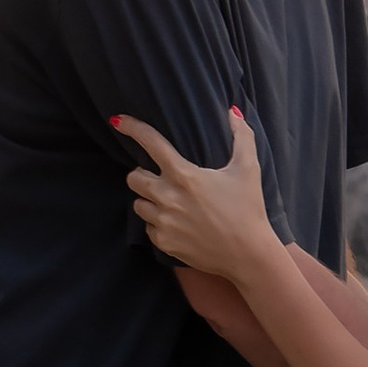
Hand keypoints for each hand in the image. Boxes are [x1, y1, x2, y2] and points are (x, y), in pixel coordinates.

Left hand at [117, 109, 279, 281]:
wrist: (248, 255)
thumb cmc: (249, 209)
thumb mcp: (248, 169)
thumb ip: (241, 136)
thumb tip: (233, 111)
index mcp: (184, 175)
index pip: (151, 144)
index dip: (133, 128)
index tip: (118, 121)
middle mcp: (168, 198)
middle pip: (133, 177)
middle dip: (142, 174)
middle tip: (160, 176)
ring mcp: (164, 222)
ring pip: (138, 204)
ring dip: (148, 199)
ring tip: (169, 201)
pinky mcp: (164, 243)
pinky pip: (148, 228)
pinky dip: (157, 223)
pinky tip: (176, 222)